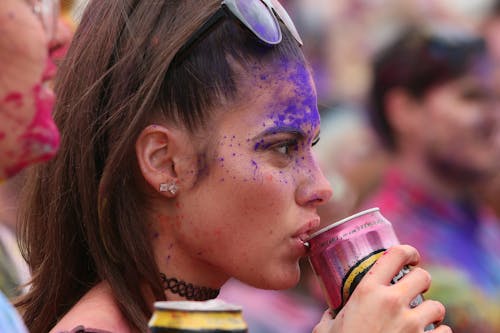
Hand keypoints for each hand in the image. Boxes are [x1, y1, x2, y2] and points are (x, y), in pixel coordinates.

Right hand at [312, 245, 451, 332]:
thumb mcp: (326, 327)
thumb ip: (333, 315)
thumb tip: (332, 313)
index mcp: (367, 291)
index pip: (396, 255)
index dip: (408, 252)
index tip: (410, 257)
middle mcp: (391, 302)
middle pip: (423, 276)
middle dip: (421, 281)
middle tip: (414, 289)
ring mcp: (410, 325)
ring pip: (437, 306)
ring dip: (431, 311)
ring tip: (423, 317)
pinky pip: (445, 332)